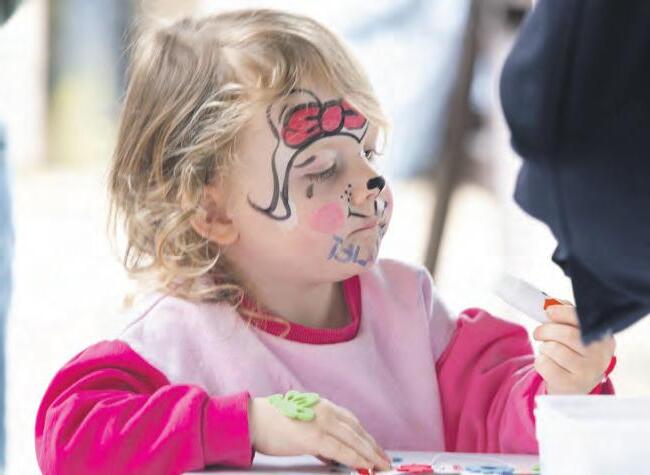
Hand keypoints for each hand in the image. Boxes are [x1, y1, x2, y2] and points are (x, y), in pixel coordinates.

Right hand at [248, 396, 390, 470]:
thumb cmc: (273, 423)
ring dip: (368, 453)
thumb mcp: (301, 424)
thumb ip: (319, 437)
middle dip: (372, 446)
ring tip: (379, 464)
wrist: (252, 421)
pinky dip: (355, 457)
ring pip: (353, 439)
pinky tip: (363, 465)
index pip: (352, 422)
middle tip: (385, 460)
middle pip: (357, 430)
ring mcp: (320, 422)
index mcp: (323, 406)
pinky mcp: (313, 436)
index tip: (377, 449)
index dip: (366, 437)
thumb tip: (332, 455)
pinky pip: (340, 449)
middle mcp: (325, 410)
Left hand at [533, 302, 615, 394]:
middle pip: (566, 334)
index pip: (584, 320)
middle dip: (546, 330)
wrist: (574, 386)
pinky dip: (540, 361)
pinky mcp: (571, 384)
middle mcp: (601, 356)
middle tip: (539, 332)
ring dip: (544, 347)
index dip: (563, 313)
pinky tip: (549, 364)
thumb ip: (566, 314)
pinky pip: (545, 365)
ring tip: (549, 351)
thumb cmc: (573, 352)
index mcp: (604, 338)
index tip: (549, 312)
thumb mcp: (576, 332)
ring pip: (554, 349)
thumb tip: (550, 303)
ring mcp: (588, 372)